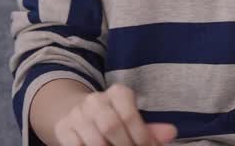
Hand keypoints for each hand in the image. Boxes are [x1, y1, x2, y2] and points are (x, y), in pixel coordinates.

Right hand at [53, 83, 177, 145]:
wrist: (79, 114)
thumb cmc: (114, 120)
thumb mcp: (133, 121)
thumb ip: (150, 129)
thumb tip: (171, 132)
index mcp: (117, 93)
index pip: (130, 116)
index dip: (141, 137)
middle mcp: (95, 100)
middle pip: (111, 126)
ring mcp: (77, 113)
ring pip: (94, 140)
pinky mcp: (63, 127)